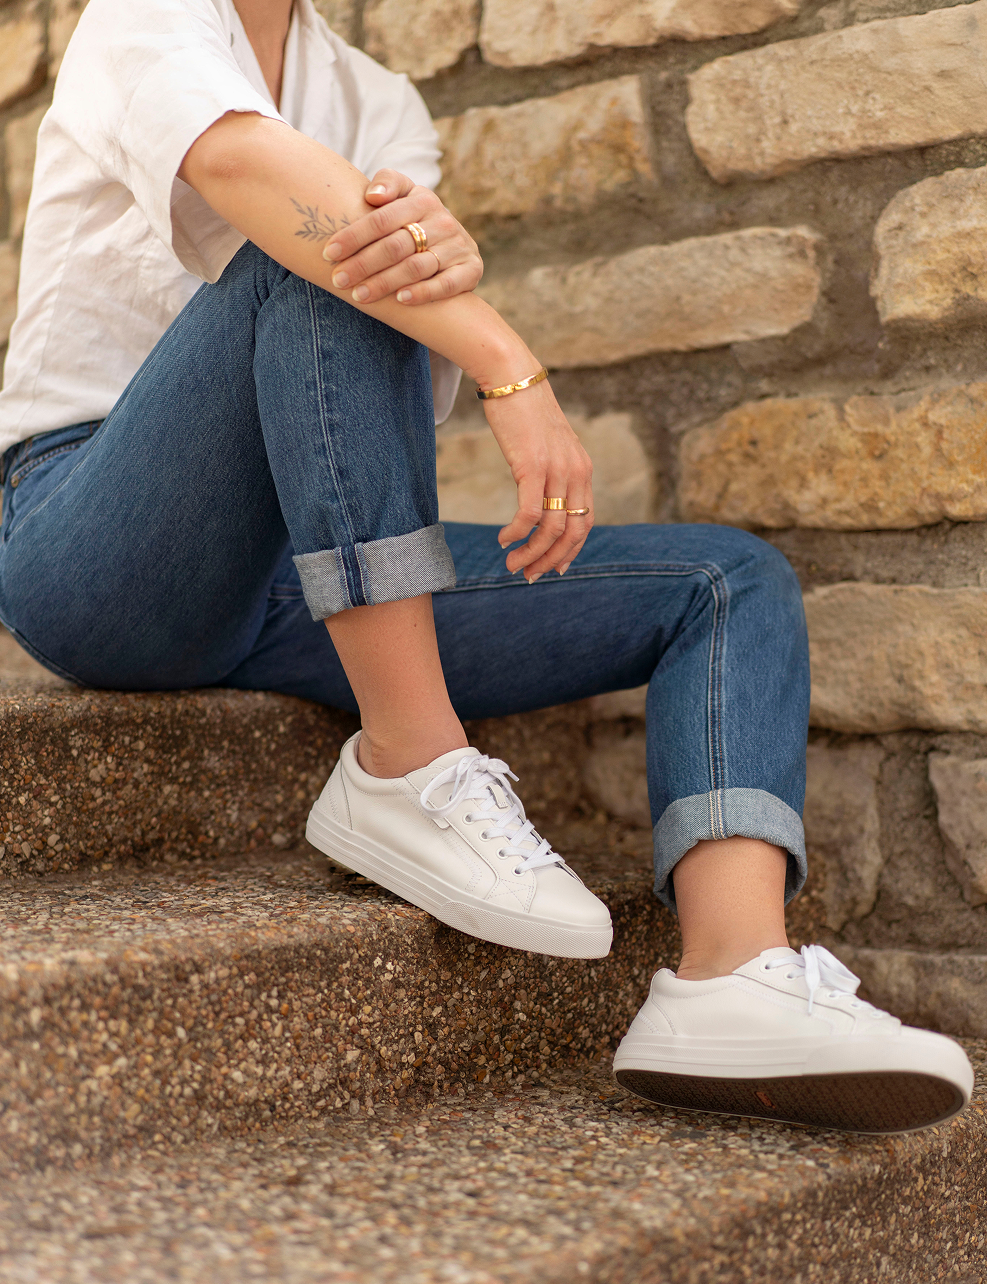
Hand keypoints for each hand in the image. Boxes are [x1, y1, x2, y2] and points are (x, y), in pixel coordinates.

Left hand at [321, 169, 482, 304]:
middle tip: (338, 280)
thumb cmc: (416, 220)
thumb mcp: (405, 195)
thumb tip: (372, 195)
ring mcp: (457, 246)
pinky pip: (446, 285)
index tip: (329, 253)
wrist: (456, 243)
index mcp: (422, 199)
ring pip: (416, 267)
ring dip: (385, 282)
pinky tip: (400, 300)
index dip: (353, 236)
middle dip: (363, 264)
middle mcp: (442, 221)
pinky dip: (423, 292)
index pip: (381, 219)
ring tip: (359, 296)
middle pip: (395, 245)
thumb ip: (388, 184)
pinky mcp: (470, 270)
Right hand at [482, 376, 593, 581]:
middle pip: (572, 531)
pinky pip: (530, 513)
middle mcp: (576, 472)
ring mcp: (556, 469)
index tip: (553, 567)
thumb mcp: (547, 445)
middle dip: (551, 559)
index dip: (571, 549)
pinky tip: (504, 538)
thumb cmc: (524, 411)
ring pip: (552, 528)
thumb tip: (541, 494)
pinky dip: (518, 532)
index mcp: (582, 469)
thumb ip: (551, 470)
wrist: (512, 377)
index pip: (585, 520)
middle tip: (529, 574)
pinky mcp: (533, 466)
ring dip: (532, 553)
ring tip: (512, 564)